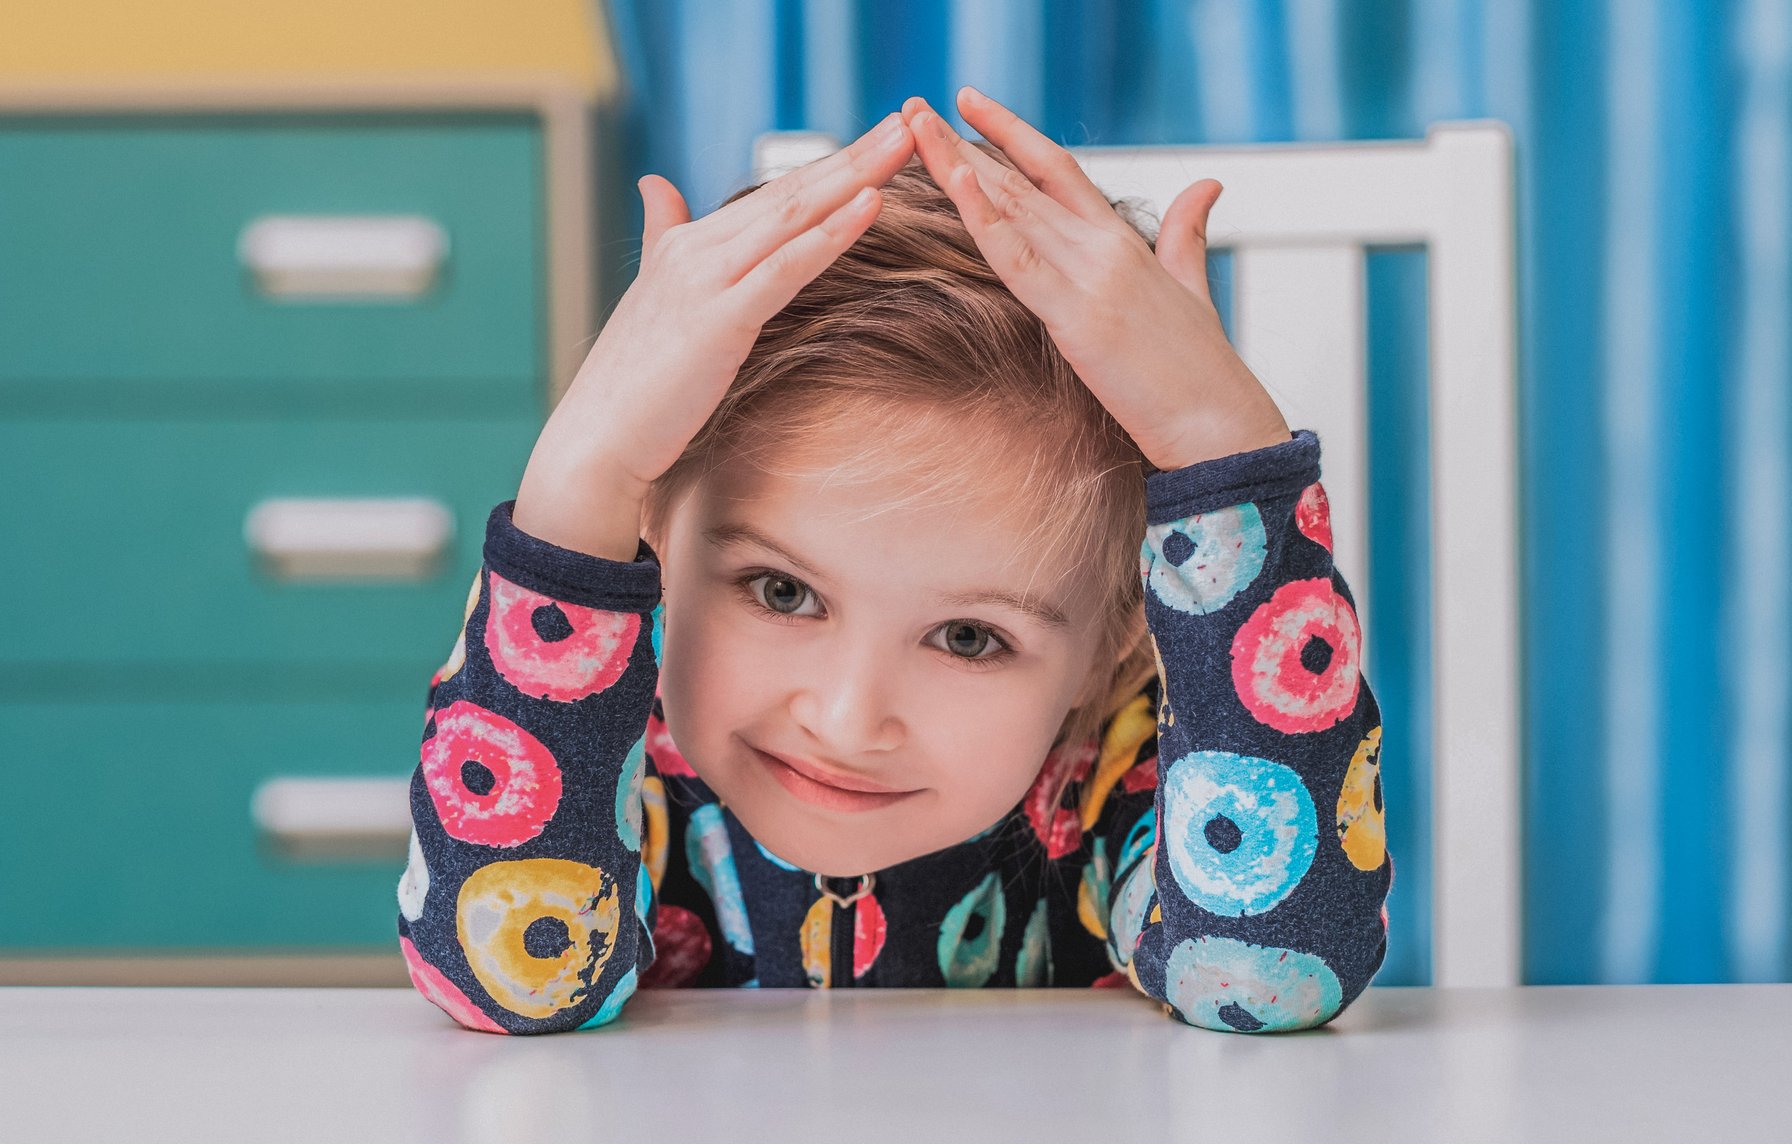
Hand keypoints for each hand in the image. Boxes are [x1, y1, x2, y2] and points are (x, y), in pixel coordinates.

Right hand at [514, 112, 917, 558]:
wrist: (598, 438)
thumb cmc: (634, 386)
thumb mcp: (654, 297)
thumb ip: (662, 236)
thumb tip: (655, 185)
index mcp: (689, 244)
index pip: (775, 195)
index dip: (831, 165)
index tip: (882, 139)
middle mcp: (697, 248)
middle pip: (793, 191)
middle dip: (856, 154)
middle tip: (911, 119)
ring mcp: (707, 280)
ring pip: (795, 216)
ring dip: (855, 177)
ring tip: (905, 144)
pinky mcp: (719, 319)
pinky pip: (786, 267)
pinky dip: (830, 234)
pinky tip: (870, 206)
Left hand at [899, 90, 1289, 470]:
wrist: (1219, 426)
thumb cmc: (1201, 371)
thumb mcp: (1192, 287)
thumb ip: (1187, 233)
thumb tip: (1206, 185)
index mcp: (1121, 240)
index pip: (1057, 168)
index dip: (1011, 132)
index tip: (968, 103)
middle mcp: (1102, 246)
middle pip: (1021, 179)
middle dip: (962, 141)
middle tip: (914, 106)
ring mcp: (1088, 277)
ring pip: (1011, 207)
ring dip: (956, 163)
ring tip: (914, 124)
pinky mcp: (1075, 318)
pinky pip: (1017, 261)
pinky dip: (984, 219)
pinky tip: (956, 182)